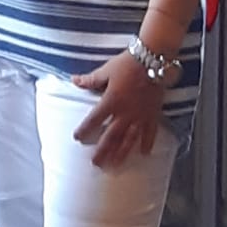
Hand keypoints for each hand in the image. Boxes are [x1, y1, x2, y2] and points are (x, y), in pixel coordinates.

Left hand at [72, 50, 168, 167]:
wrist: (151, 61)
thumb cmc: (127, 64)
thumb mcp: (106, 70)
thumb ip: (90, 79)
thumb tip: (74, 80)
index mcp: (111, 101)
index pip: (94, 120)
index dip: (85, 130)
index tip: (77, 138)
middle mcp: (125, 113)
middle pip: (111, 136)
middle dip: (102, 151)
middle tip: (96, 164)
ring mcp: (139, 116)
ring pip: (129, 140)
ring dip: (121, 153)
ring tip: (114, 166)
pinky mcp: (152, 115)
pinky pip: (150, 133)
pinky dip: (147, 144)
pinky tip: (144, 154)